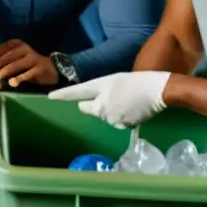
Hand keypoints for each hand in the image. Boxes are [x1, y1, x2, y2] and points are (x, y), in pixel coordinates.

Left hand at [0, 40, 57, 88]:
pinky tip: (12, 83)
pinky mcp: (40, 68)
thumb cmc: (27, 64)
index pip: (0, 50)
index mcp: (16, 44)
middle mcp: (24, 48)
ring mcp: (33, 57)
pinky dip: (18, 79)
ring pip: (14, 66)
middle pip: (5, 58)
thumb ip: (3, 64)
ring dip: (2, 74)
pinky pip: (27, 74)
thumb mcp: (15, 60)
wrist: (49, 69)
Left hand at [47, 71, 170, 127]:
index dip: (63, 95)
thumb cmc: (137, 81)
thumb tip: (96, 104)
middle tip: (109, 99)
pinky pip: (116, 124)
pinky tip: (132, 111)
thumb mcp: (114, 81)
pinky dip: (121, 119)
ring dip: (109, 113)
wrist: (156, 90)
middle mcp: (101, 102)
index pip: (77, 91)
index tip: (50, 97)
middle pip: (88, 109)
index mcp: (100, 86)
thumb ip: (101, 91)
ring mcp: (110, 116)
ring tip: (126, 103)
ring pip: (103, 117)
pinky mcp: (120, 125)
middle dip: (92, 106)